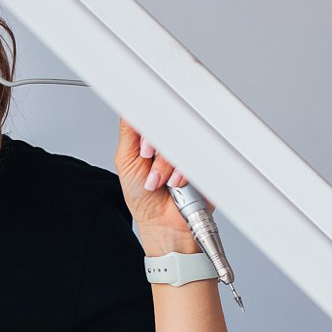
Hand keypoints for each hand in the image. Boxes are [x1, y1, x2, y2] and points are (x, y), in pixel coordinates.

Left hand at [114, 119, 213, 253]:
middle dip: (156, 148)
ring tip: (161, 182)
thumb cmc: (143, 195)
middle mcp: (172, 142)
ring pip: (184, 141)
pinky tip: (177, 184)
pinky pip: (200, 155)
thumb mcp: (126, 160)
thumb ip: (130, 132)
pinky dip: (185, 172)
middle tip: (148, 163)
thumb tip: (130, 108)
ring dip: (168, 165)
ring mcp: (190, 151)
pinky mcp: (205, 162)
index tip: (144, 150)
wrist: (163, 223)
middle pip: (170, 126)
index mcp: (153, 137)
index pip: (154, 116)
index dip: (149, 130)